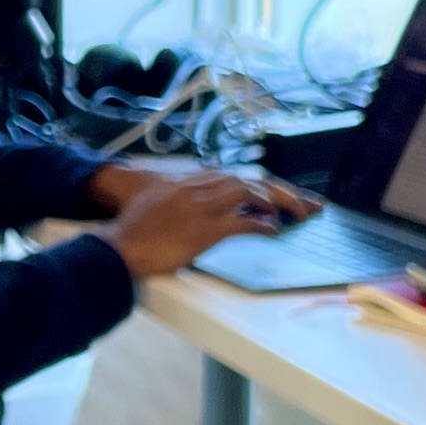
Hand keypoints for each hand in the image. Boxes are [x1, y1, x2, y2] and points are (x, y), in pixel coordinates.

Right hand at [89, 157, 316, 225]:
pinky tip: (274, 229)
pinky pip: (242, 221)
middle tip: (308, 204)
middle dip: (284, 191)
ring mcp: (201, 207)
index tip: (284, 193)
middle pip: (252, 180)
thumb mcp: (160, 206)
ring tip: (299, 215)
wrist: (117, 248)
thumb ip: (185, 202)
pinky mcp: (203, 229)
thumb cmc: (135, 233)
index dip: (265, 185)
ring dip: (280, 202)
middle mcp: (197, 188)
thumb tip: (210, 213)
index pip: (237, 176)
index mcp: (189, 181)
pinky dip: (262, 224)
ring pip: (251, 192)